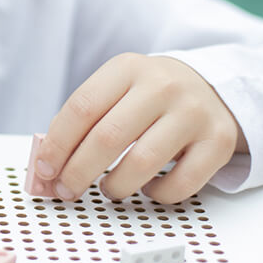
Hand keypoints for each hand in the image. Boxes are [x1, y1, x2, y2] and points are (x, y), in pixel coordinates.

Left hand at [34, 54, 245, 203]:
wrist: (212, 87)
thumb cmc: (150, 95)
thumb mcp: (117, 89)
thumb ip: (84, 119)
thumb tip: (48, 163)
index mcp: (128, 68)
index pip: (82, 107)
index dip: (57, 144)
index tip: (45, 169)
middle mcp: (163, 86)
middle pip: (108, 137)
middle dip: (78, 172)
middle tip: (66, 190)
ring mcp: (194, 113)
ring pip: (143, 163)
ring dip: (115, 186)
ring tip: (108, 189)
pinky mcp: (218, 142)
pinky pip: (181, 183)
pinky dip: (158, 195)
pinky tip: (148, 188)